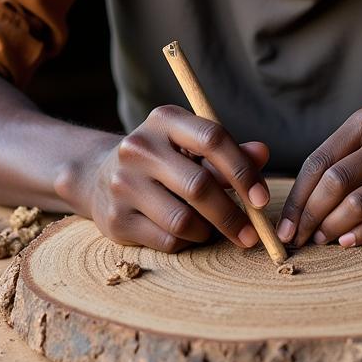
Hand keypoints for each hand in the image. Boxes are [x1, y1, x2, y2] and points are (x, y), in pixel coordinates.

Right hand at [81, 105, 270, 252]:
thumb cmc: (163, 160)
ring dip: (207, 231)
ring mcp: (123, 183)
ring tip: (211, 229)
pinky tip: (187, 234)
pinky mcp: (115, 219)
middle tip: (252, 234)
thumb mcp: (192, 147)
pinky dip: (186, 242)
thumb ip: (229, 152)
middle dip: (232, 215)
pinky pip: (167, 240)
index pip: (212, 138)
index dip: (242, 170)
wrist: (99, 176)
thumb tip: (263, 153)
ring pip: (183, 220)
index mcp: (164, 120)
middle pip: (198, 186)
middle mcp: (139, 147)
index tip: (261, 199)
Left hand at [277, 107, 361, 248]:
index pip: (319, 161)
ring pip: (358, 204)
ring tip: (320, 240)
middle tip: (299, 238)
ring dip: (332, 228)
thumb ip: (334, 165)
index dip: (298, 196)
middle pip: (335, 182)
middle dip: (310, 215)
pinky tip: (345, 243)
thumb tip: (293, 209)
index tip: (285, 225)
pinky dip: (361, 235)